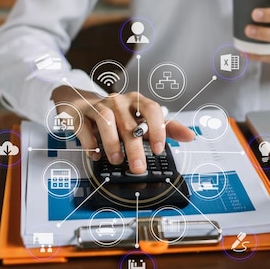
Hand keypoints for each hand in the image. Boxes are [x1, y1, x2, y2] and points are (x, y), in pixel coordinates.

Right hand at [51, 86, 194, 172]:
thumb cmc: (117, 115)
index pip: (151, 109)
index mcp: (136, 101)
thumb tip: (190, 136)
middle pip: (129, 123)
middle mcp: (118, 101)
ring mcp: (97, 106)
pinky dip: (91, 144)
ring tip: (117, 160)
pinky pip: (84, 128)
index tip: (159, 149)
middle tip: (139, 167)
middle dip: (135, 148)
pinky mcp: (79, 115)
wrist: (81, 103)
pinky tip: (97, 156)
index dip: (157, 129)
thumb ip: (166, 127)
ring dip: (112, 143)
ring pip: (106, 121)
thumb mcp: (142, 119)